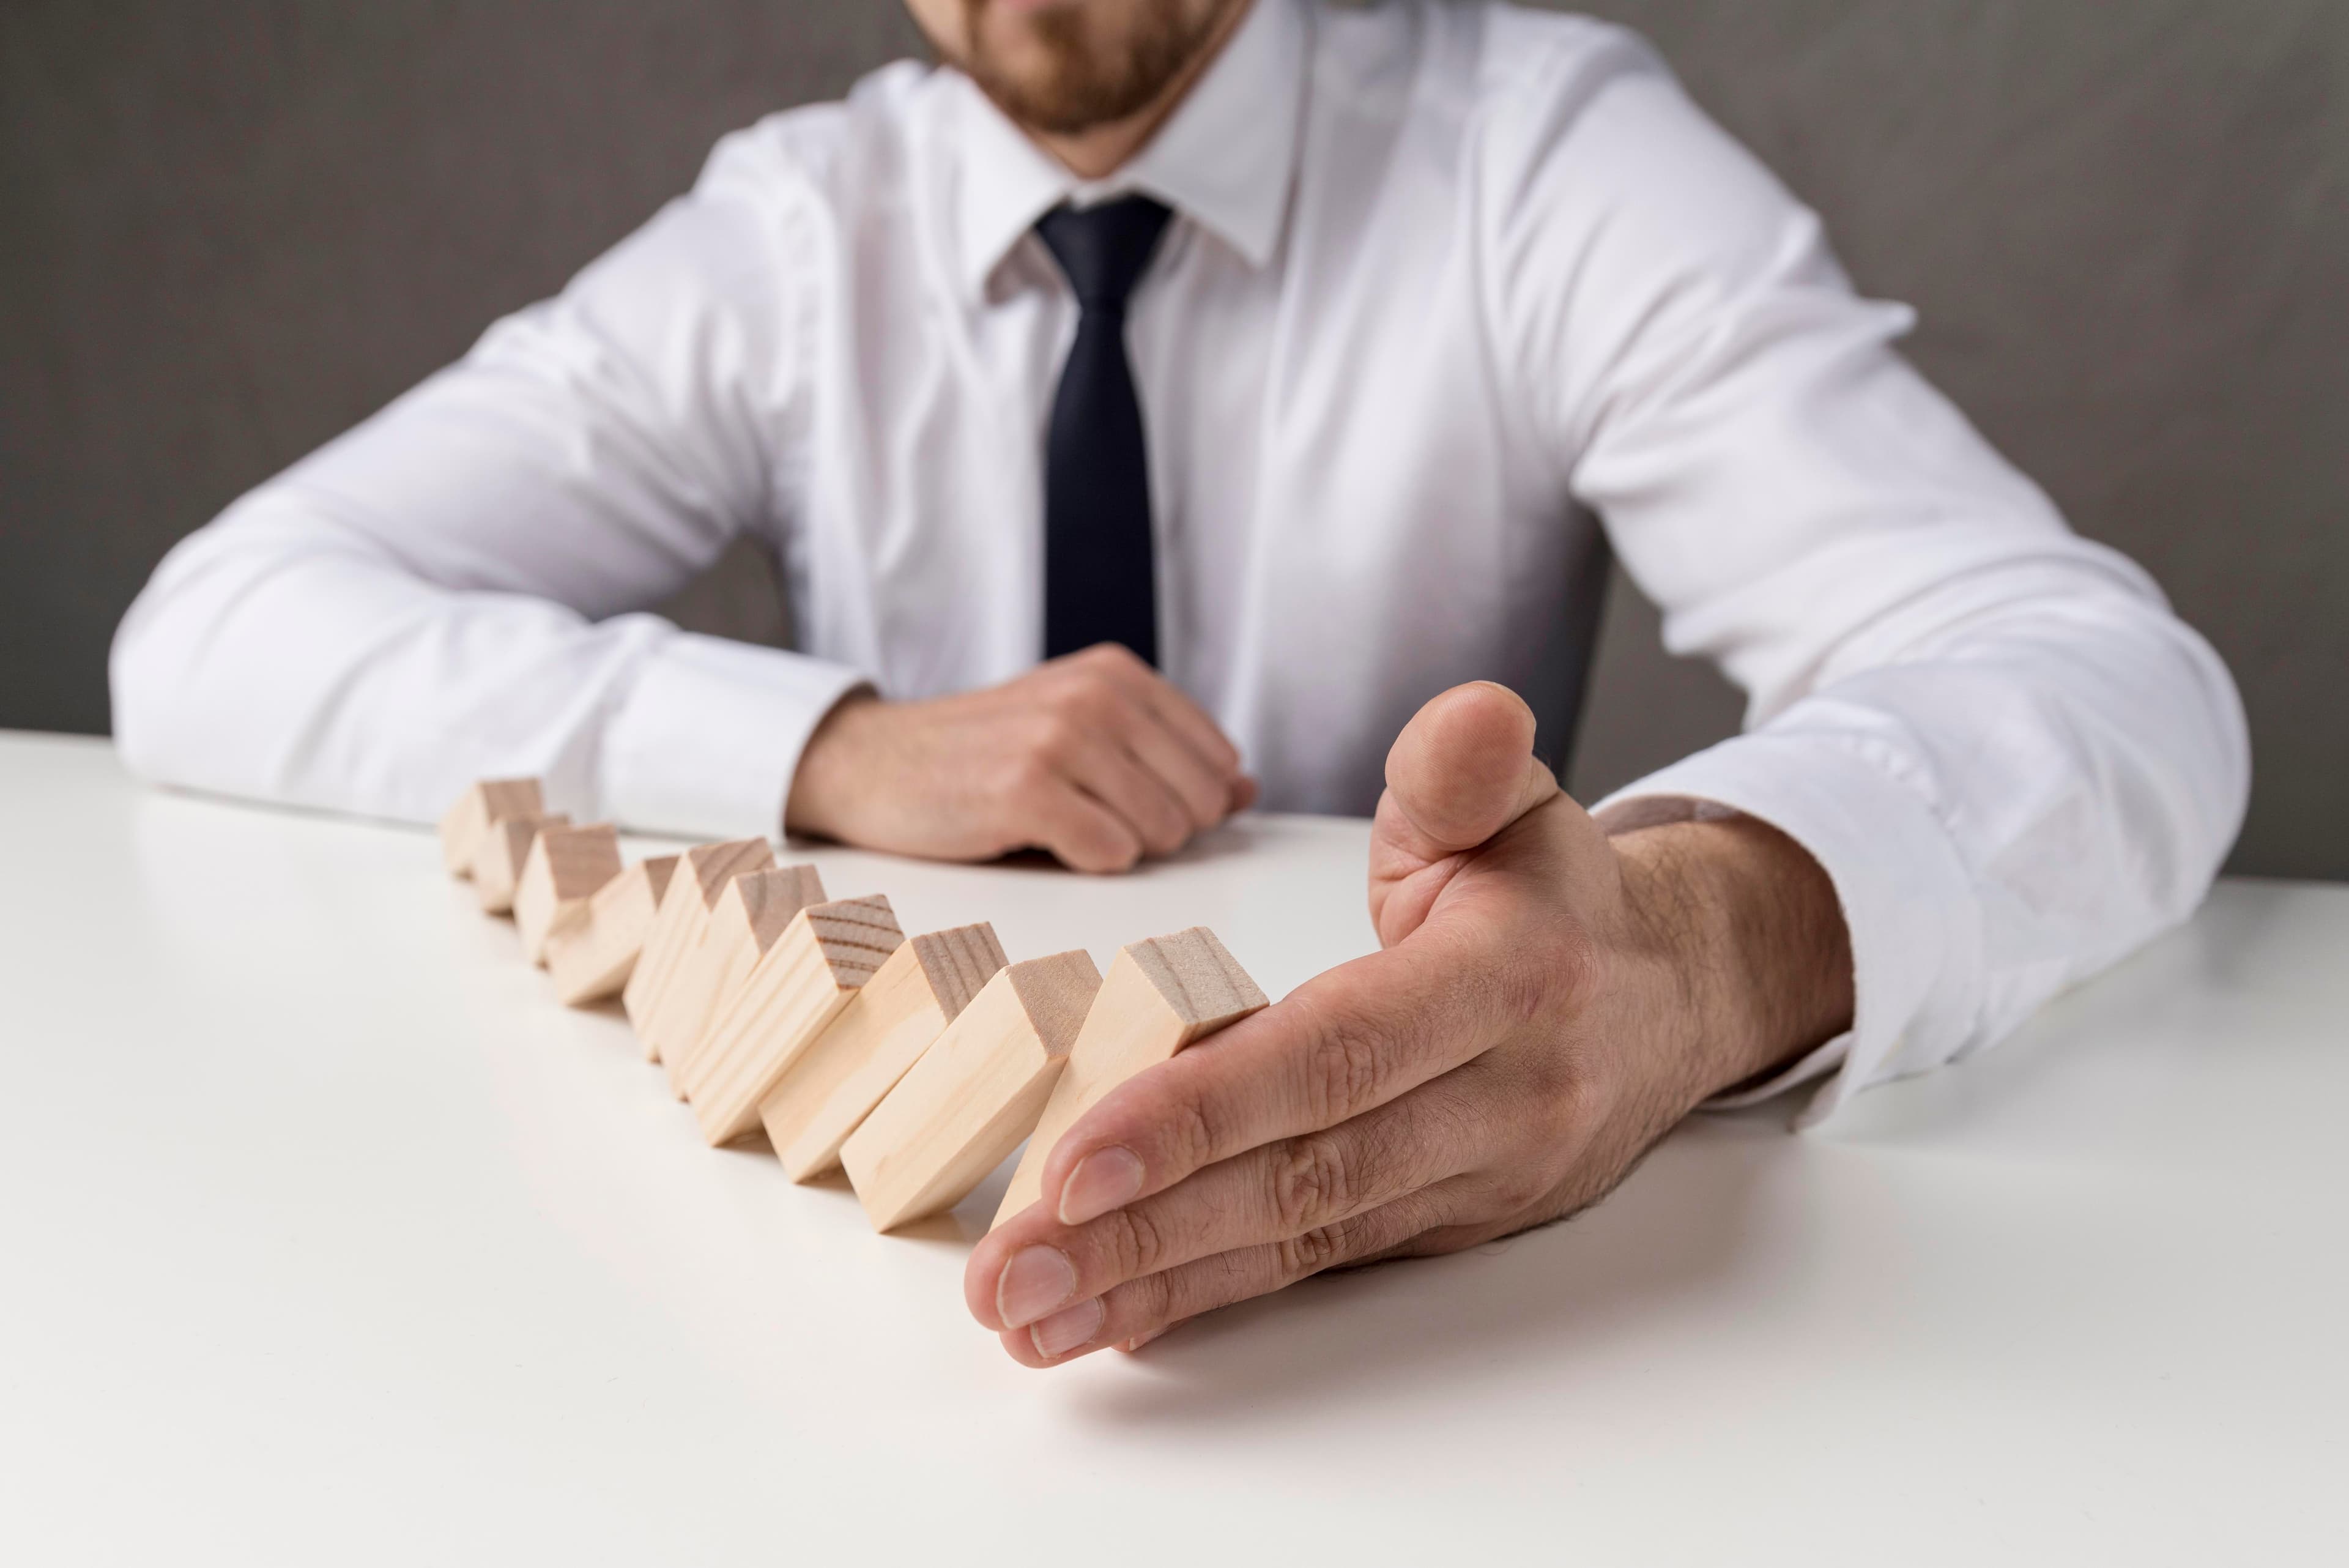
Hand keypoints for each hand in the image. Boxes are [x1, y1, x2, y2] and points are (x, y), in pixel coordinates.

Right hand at [785, 645, 1255, 873]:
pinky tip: (1041, 841)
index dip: (1187, 804)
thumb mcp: (1079, 736)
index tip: (1128, 804)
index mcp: (1116, 674)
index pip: (1218, 761)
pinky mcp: (1025, 789)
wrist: (873, 765)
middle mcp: (1096, 695)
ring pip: (1161, 832)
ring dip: (1117, 849)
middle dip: (1155, 831)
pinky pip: (1111, 854)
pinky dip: (1086, 863)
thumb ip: (1165, 758)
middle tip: (1087, 818)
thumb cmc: (981, 757)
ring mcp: (1060, 738)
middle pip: (1198, 803)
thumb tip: (1247, 789)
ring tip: (1061, 826)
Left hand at [965, 681, 1851, 1363]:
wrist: (1669, 999)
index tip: (1075, 1159)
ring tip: (1028, 1316)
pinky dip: (1205, 1295)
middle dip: (1143, 1229)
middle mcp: (1498, 1101)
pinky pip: (1313, 1265)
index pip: (1336, 1056)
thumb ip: (1464, 765)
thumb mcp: (1518, 803)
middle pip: (1300, 1176)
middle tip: (1009, 1274)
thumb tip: (1469, 713)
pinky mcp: (1442, 1227)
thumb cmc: (1554, 895)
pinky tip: (1108, 1320)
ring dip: (1151, 1285)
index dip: (1201, 1113)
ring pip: (1296, 1240)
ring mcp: (1472, 1181)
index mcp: (1506, 983)